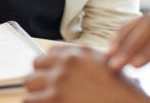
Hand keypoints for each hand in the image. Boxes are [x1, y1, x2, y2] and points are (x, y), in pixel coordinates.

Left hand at [23, 45, 149, 102]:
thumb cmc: (120, 93)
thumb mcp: (104, 65)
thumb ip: (83, 61)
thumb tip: (63, 64)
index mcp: (79, 52)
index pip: (50, 52)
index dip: (49, 66)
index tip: (51, 75)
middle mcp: (67, 62)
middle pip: (36, 64)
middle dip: (40, 77)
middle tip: (46, 90)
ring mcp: (59, 79)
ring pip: (29, 81)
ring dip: (35, 91)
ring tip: (45, 99)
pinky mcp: (54, 97)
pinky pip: (30, 99)